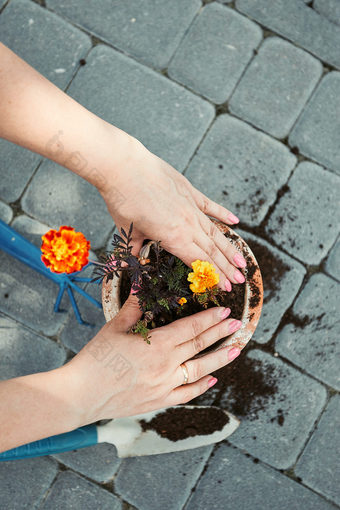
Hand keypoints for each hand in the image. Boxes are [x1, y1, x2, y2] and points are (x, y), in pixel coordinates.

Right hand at [68, 294, 241, 424]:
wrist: (81, 394)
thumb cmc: (96, 358)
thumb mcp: (115, 327)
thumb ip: (134, 307)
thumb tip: (143, 284)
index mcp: (157, 344)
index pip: (191, 327)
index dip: (210, 318)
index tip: (224, 311)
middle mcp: (166, 365)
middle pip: (199, 345)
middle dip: (221, 333)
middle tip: (237, 324)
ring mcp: (165, 385)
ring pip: (200, 370)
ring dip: (219, 359)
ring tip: (236, 350)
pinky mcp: (159, 401)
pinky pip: (187, 394)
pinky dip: (201, 386)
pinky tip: (212, 379)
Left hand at [100, 140, 245, 290]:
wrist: (125, 168)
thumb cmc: (124, 201)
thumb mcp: (127, 232)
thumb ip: (133, 252)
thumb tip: (126, 270)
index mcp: (174, 239)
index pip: (199, 263)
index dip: (214, 277)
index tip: (225, 288)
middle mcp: (188, 225)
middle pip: (212, 251)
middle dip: (227, 268)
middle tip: (241, 281)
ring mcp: (191, 207)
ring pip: (215, 232)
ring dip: (229, 248)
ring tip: (242, 261)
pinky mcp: (189, 191)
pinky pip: (210, 206)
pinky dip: (223, 214)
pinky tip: (235, 222)